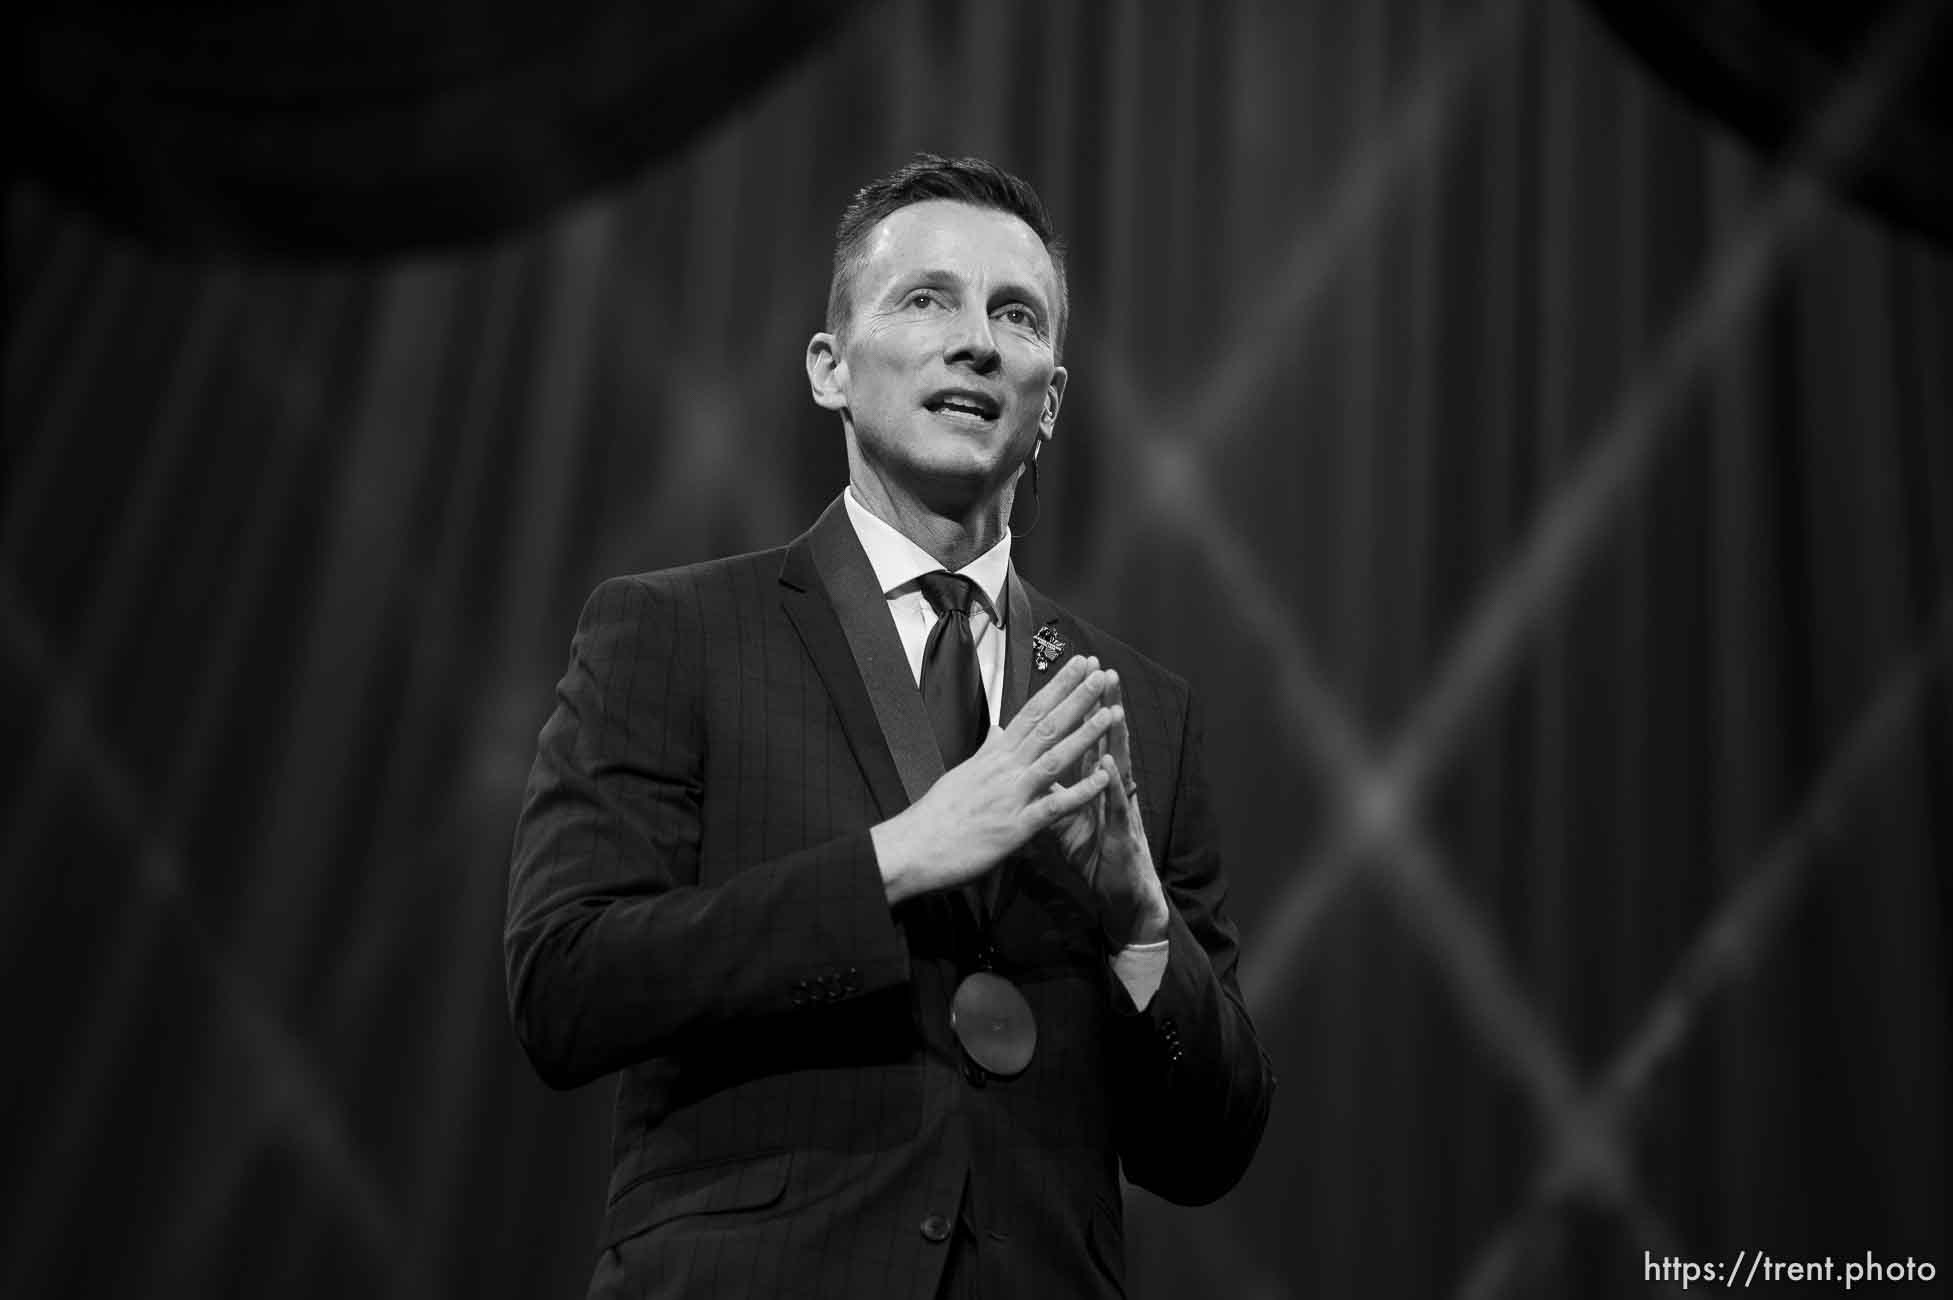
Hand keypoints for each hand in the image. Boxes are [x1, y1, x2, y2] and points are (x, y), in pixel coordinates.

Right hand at [873, 655, 1117, 903]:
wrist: (913, 847)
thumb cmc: (936, 815)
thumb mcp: (962, 773)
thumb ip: (986, 751)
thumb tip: (997, 730)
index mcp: (994, 755)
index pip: (1031, 712)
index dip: (1057, 687)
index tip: (1078, 665)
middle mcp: (1004, 768)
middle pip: (1046, 726)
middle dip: (1076, 698)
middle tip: (1101, 672)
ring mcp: (1011, 795)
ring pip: (1053, 758)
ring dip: (1084, 735)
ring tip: (1111, 712)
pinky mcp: (1015, 827)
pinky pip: (1053, 806)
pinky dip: (1080, 792)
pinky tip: (1102, 778)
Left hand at [1050, 669, 1168, 946]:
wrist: (1118, 893)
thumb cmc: (1094, 852)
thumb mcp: (1063, 816)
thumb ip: (1049, 786)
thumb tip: (1026, 765)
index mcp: (1091, 780)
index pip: (1082, 736)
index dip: (1076, 707)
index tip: (1071, 674)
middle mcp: (1109, 787)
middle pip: (1104, 740)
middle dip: (1101, 706)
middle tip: (1100, 671)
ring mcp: (1118, 807)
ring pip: (1118, 765)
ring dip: (1114, 736)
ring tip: (1112, 705)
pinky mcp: (1121, 832)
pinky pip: (1116, 805)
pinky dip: (1112, 784)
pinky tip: (1109, 764)